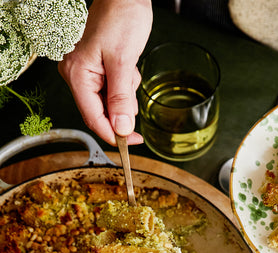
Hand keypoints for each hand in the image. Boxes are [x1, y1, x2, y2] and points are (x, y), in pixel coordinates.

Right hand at [59, 0, 152, 144]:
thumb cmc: (121, 18)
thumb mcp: (123, 61)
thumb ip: (121, 99)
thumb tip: (122, 129)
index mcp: (77, 74)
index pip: (93, 118)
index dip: (114, 135)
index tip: (134, 144)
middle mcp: (77, 75)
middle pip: (101, 112)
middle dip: (122, 107)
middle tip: (133, 86)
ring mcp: (87, 73)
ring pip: (110, 102)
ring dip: (125, 95)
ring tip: (129, 69)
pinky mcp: (97, 70)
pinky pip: (113, 90)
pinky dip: (125, 85)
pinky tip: (128, 67)